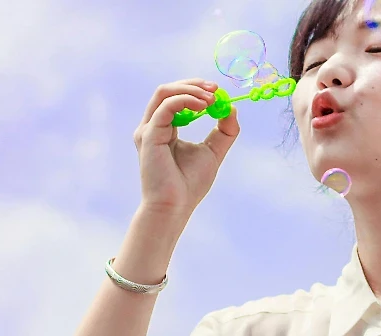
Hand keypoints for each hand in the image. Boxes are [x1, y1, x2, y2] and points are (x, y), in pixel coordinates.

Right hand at [133, 78, 240, 219]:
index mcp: (165, 128)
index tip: (218, 91)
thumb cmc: (190, 184)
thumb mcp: (213, 151)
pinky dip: (185, 100)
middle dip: (194, 85)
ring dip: (190, 90)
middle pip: (168, 90)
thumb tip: (232, 108)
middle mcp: (153, 126)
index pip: (176, 98)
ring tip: (211, 98)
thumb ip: (224, 131)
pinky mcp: (148, 134)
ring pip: (164, 93)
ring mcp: (148, 129)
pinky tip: (203, 106)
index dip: (197, 90)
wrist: (175, 205)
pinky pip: (166, 106)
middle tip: (216, 88)